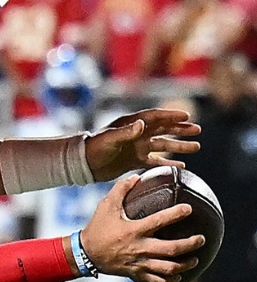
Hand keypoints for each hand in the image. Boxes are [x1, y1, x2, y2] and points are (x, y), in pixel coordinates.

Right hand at [80, 172, 203, 281]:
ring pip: (167, 269)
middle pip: (171, 250)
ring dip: (184, 265)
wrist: (85, 255)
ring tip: (194, 260)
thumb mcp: (106, 206)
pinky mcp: (135, 274)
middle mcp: (139, 249)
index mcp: (134, 231)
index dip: (176, 214)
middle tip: (201, 239)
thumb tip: (136, 177)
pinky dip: (169, 280)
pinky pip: (156, 281)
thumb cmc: (96, 229)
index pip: (160, 221)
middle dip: (190, 245)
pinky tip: (177, 276)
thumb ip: (121, 190)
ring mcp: (138, 264)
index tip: (189, 209)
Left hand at [85, 108, 199, 181]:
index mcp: (132, 124)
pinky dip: (168, 163)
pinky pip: (155, 161)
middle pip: (164, 129)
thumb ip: (126, 132)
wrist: (83, 164)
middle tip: (197, 131)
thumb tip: (143, 124)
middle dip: (181, 129)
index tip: (187, 116)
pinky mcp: (135, 161)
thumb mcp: (110, 138)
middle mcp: (138, 134)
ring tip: (196, 147)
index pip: (156, 117)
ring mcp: (137, 147)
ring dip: (179, 146)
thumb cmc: (94, 148)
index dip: (171, 116)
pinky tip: (181, 166)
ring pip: (163, 145)